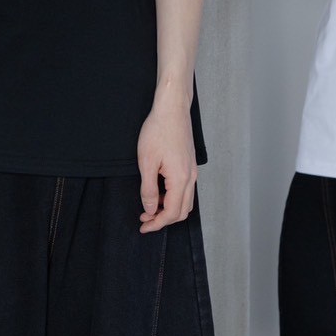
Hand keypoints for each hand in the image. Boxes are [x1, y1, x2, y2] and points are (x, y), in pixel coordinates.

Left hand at [137, 92, 197, 234]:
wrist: (172, 109)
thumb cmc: (158, 130)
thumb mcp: (147, 162)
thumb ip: (149, 189)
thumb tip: (150, 209)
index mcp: (180, 179)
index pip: (171, 213)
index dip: (157, 223)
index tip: (143, 226)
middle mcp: (190, 177)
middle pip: (182, 211)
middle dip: (163, 219)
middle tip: (145, 218)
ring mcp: (192, 171)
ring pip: (185, 201)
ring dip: (168, 208)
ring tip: (150, 205)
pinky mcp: (190, 164)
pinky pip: (185, 189)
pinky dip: (173, 197)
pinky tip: (159, 191)